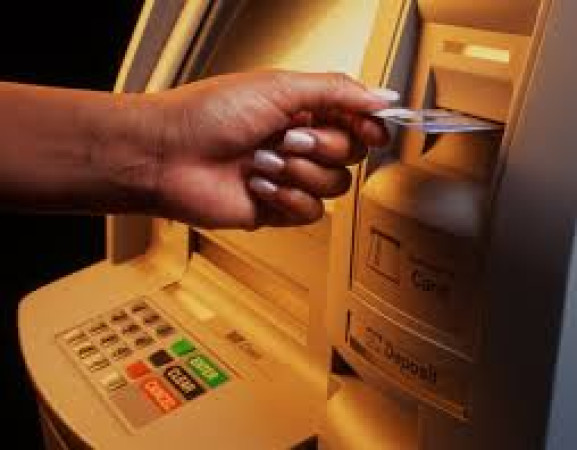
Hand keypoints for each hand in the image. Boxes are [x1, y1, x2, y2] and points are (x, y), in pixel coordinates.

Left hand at [132, 70, 392, 228]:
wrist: (167, 157)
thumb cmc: (206, 115)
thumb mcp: (277, 87)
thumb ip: (335, 91)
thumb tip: (381, 96)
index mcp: (301, 108)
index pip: (357, 119)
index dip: (370, 125)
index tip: (372, 127)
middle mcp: (298, 142)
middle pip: (351, 153)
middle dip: (322, 146)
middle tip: (289, 137)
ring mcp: (288, 177)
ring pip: (334, 185)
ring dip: (298, 172)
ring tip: (262, 160)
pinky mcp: (277, 208)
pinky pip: (310, 211)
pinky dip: (285, 198)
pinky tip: (257, 185)